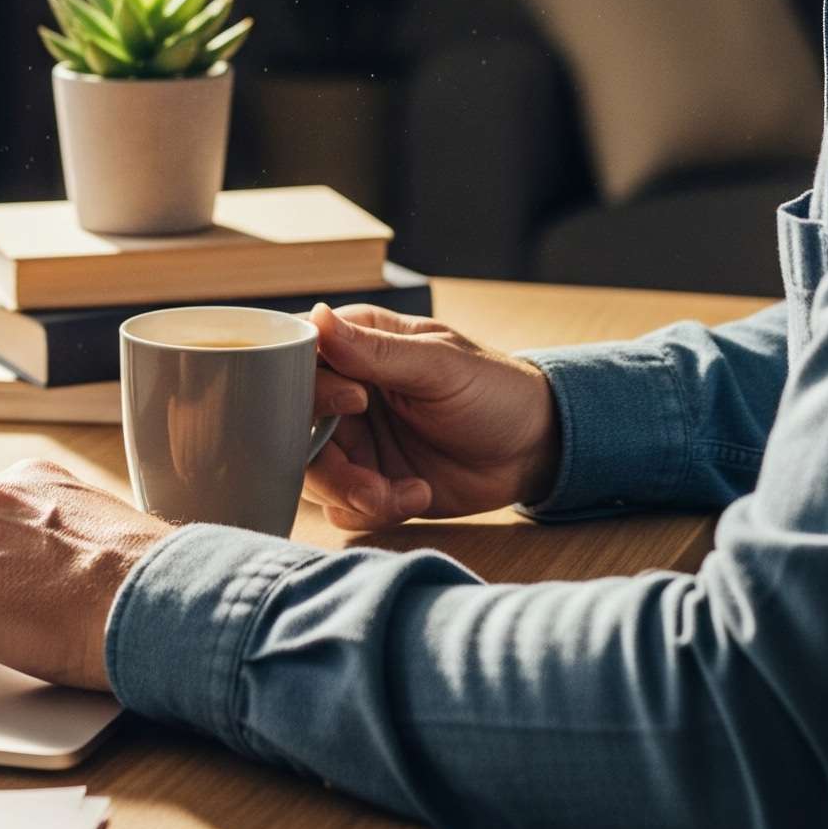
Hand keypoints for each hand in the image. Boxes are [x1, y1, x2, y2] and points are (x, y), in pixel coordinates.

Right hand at [306, 302, 559, 529]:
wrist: (534, 450)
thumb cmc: (495, 389)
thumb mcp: (440, 365)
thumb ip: (376, 351)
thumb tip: (319, 317)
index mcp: (359, 346)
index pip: (300, 360)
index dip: (310, 387)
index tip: (355, 402)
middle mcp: (346, 394)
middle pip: (293, 428)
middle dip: (328, 464)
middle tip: (371, 481)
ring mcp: (356, 441)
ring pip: (313, 474)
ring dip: (352, 493)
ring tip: (403, 495)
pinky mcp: (369, 483)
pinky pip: (341, 507)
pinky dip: (371, 511)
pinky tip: (417, 496)